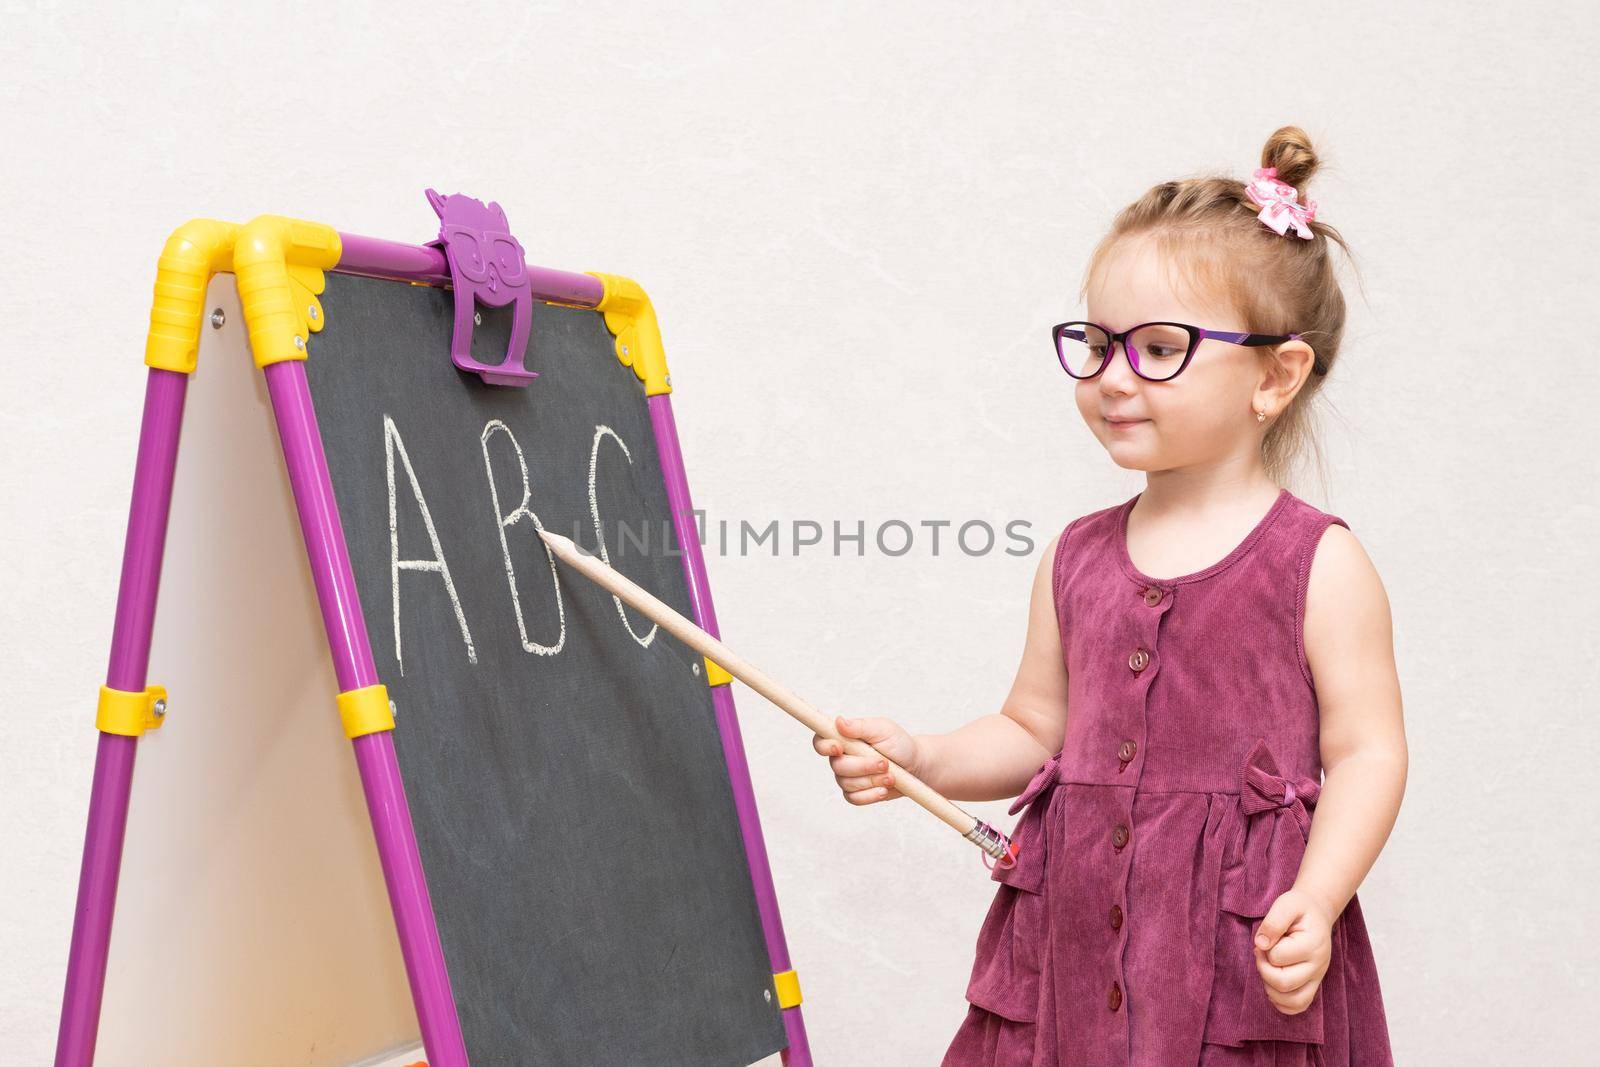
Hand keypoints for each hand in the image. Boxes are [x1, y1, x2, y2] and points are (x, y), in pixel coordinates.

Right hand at [811, 715, 919, 805]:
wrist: (915, 766)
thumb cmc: (899, 744)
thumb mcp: (883, 729)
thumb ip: (860, 726)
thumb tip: (839, 721)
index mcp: (844, 738)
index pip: (821, 741)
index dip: (824, 746)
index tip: (839, 748)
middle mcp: (842, 757)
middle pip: (837, 766)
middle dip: (862, 766)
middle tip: (884, 763)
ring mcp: (847, 776)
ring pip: (846, 783)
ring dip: (871, 780)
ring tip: (891, 775)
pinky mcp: (856, 793)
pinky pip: (853, 798)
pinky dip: (870, 795)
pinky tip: (883, 789)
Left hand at [1253, 886, 1333, 1014]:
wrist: (1317, 913)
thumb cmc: (1299, 909)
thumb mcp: (1286, 904)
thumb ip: (1273, 922)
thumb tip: (1260, 945)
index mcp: (1313, 944)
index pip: (1278, 957)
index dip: (1264, 949)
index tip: (1265, 939)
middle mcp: (1319, 965)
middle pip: (1284, 983)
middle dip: (1264, 969)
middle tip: (1262, 954)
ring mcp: (1317, 978)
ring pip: (1292, 1001)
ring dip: (1270, 988)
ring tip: (1268, 969)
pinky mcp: (1313, 985)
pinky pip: (1298, 1006)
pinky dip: (1281, 1002)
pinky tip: (1273, 984)